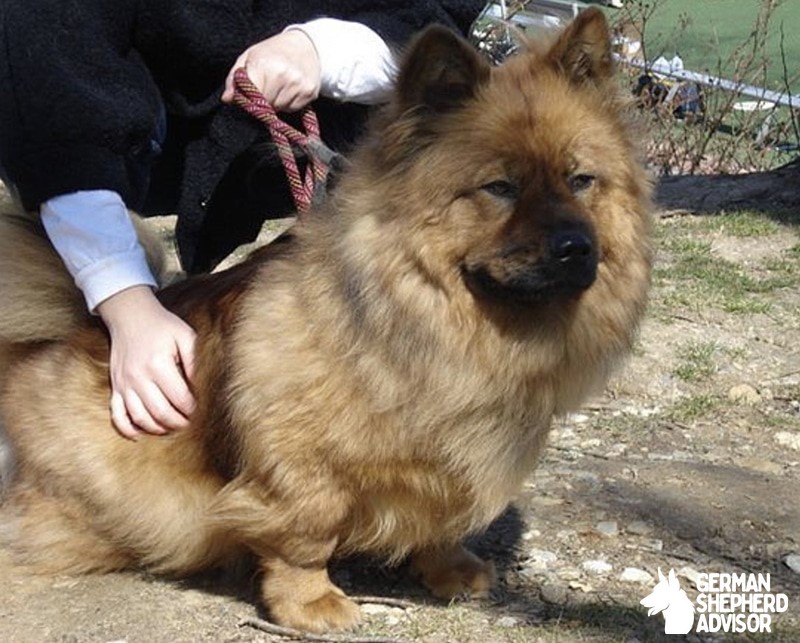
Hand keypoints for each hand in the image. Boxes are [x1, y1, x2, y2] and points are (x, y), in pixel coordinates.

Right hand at [97, 286, 196, 439]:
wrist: (130, 315)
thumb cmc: (162, 326)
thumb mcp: (185, 336)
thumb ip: (195, 361)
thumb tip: (203, 385)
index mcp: (158, 364)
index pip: (180, 398)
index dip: (194, 410)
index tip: (204, 413)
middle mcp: (139, 377)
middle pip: (161, 413)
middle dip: (180, 423)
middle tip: (192, 425)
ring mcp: (124, 384)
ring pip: (140, 418)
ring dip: (159, 429)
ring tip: (174, 427)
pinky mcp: (116, 387)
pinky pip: (117, 415)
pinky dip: (127, 429)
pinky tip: (140, 435)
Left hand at [222, 29, 320, 111]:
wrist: (307, 45)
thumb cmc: (272, 51)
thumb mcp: (249, 57)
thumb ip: (234, 79)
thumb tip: (227, 99)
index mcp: (264, 66)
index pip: (252, 97)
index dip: (249, 99)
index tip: (250, 94)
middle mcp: (283, 76)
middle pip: (266, 106)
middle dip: (263, 101)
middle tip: (267, 86)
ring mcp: (298, 85)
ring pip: (280, 109)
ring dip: (276, 102)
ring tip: (280, 85)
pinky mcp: (310, 93)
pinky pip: (292, 108)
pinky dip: (289, 103)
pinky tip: (290, 89)